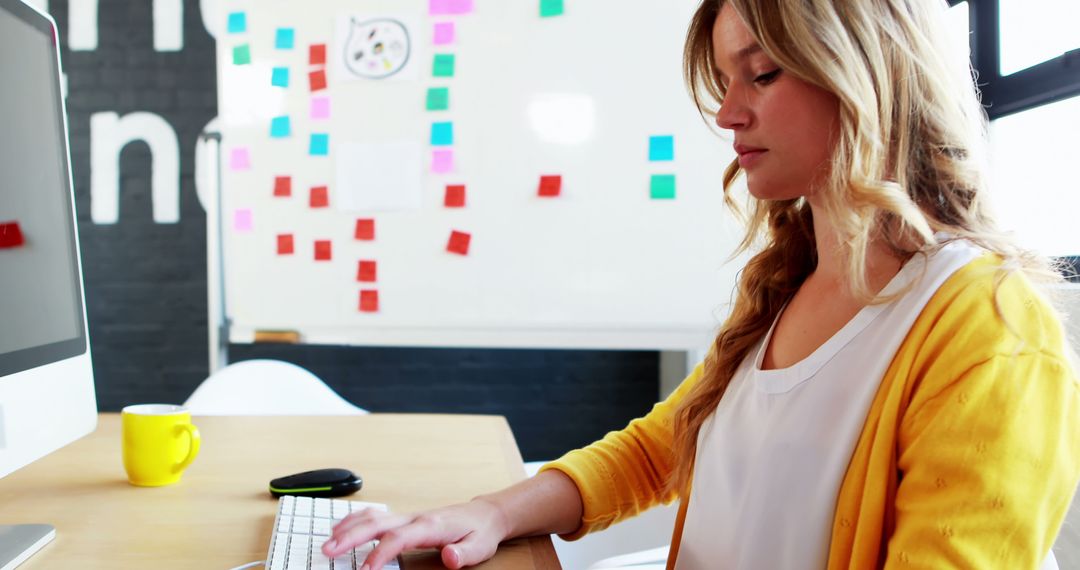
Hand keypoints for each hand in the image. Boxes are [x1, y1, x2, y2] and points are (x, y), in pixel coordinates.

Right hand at [321, 498, 509, 569]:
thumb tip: (449, 557)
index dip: (379, 554)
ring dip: (348, 528)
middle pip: (377, 523)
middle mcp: (415, 517)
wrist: (485, 514)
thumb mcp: (479, 547)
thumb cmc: (480, 532)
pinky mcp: (406, 518)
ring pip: (373, 517)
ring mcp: (409, 516)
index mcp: (430, 525)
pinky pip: (376, 516)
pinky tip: (341, 528)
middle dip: (351, 537)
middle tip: (328, 551)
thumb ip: (464, 554)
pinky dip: (356, 520)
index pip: (398, 539)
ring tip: (328, 543)